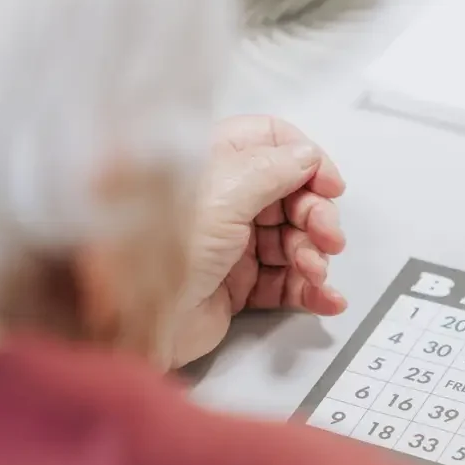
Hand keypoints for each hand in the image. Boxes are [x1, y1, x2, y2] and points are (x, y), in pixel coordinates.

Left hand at [171, 115, 346, 367]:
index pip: (271, 143)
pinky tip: (327, 298)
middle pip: (291, 196)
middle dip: (317, 216)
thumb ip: (274, 168)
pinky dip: (311, 290)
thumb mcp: (225, 193)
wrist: (135, 320)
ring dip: (315, 256)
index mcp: (215, 165)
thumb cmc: (164, 249)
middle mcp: (225, 200)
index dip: (307, 162)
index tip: (330, 185)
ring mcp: (233, 244)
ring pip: (294, 241)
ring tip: (315, 273)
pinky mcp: (238, 287)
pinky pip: (286, 282)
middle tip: (328, 237)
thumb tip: (307, 156)